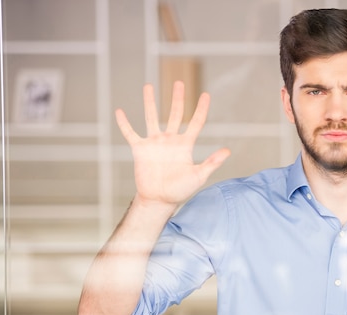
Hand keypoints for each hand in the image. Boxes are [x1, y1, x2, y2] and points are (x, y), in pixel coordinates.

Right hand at [115, 81, 229, 209]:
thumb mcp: (199, 176)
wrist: (160, 200)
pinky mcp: (140, 150)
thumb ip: (212, 162)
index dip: (201, 109)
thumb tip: (227, 150)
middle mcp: (170, 140)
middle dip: (177, 98)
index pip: (196, 122)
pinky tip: (120, 111)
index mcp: (186, 145)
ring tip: (148, 86)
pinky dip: (125, 123)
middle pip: (174, 114)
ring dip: (150, 102)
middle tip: (178, 82)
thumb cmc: (181, 190)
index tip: (206, 94)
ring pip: (151, 117)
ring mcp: (154, 143)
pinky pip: (130, 133)